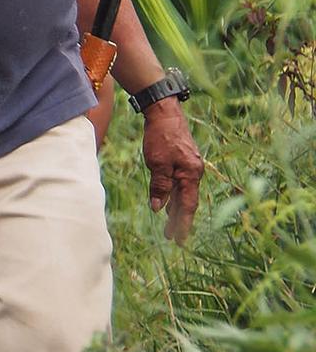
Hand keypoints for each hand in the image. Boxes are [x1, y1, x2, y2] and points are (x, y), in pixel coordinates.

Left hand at [141, 99, 203, 241]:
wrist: (164, 112)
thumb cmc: (161, 136)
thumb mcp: (157, 163)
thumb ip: (160, 186)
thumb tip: (159, 209)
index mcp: (191, 174)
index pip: (188, 206)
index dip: (182, 224)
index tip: (177, 239)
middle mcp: (194, 172)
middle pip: (187, 202)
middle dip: (179, 220)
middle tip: (171, 237)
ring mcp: (189, 166)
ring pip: (183, 193)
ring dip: (176, 209)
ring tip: (169, 224)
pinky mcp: (182, 160)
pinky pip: (180, 183)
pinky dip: (174, 195)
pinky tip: (167, 202)